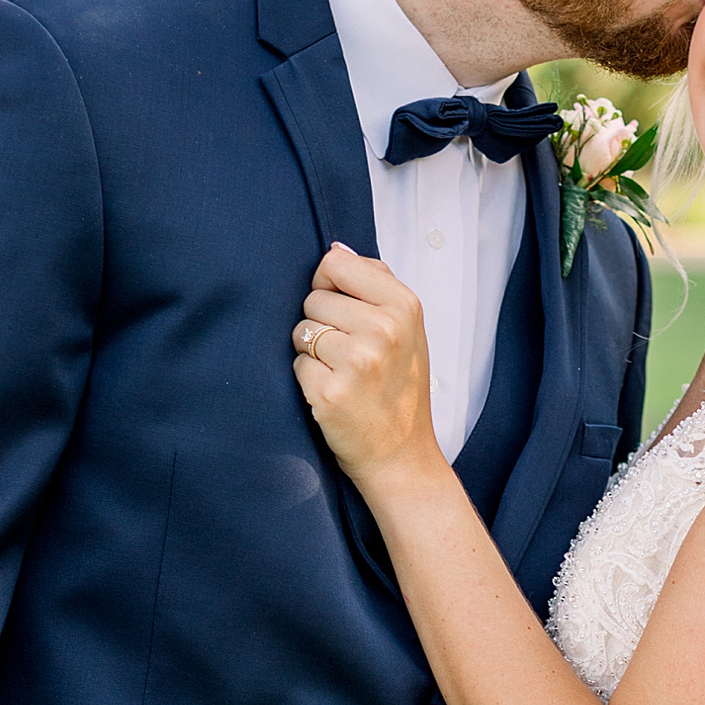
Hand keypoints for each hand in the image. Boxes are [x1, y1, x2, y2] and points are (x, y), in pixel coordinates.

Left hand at [292, 243, 440, 485]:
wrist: (402, 456)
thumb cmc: (400, 389)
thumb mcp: (408, 329)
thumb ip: (374, 284)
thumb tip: (336, 248)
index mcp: (404, 306)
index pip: (335, 263)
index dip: (329, 285)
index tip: (344, 311)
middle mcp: (384, 330)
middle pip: (313, 298)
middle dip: (321, 323)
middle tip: (349, 354)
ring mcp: (358, 362)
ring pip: (301, 331)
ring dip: (312, 352)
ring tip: (342, 374)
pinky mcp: (330, 392)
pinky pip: (296, 364)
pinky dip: (308, 379)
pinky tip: (334, 395)